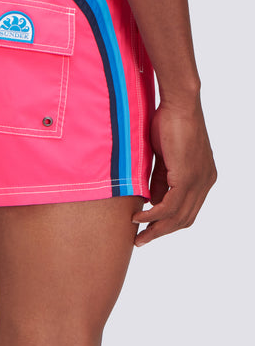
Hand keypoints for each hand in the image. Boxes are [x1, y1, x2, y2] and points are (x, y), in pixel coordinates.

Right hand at [132, 95, 216, 245]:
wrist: (180, 105)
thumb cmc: (170, 123)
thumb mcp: (164, 157)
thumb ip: (161, 179)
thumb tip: (152, 199)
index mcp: (203, 177)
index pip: (188, 209)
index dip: (169, 222)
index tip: (150, 229)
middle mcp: (206, 182)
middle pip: (185, 219)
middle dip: (162, 232)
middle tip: (142, 240)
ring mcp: (199, 181)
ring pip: (178, 216)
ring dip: (156, 228)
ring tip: (138, 234)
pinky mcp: (188, 177)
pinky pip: (170, 205)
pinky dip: (154, 215)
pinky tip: (140, 217)